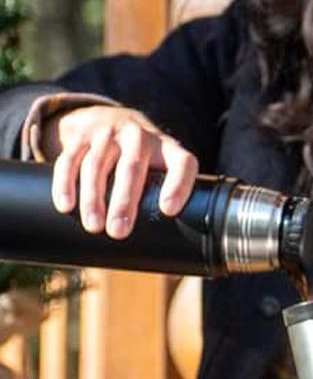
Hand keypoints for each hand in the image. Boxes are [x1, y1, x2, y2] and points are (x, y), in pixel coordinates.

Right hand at [46, 105, 197, 238]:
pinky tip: (66, 205)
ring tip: (94, 226)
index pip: (182, 163)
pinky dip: (65, 184)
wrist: (110, 117)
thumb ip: (163, 200)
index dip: (178, 184)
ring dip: (93, 197)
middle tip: (119, 232)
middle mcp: (139, 137)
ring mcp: (108, 134)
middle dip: (124, 201)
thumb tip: (168, 261)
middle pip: (132, 167)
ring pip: (97, 165)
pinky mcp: (80, 137)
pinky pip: (69, 160)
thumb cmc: (143, 158)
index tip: (168, 210)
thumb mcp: (160, 167)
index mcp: (168, 148)